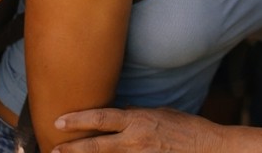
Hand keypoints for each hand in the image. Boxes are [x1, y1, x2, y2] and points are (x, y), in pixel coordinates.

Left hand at [50, 107, 217, 152]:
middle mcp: (135, 140)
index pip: (101, 118)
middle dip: (72, 148)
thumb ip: (136, 114)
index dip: (78, 120)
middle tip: (54, 150)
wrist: (207, 147)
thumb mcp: (159, 113)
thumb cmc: (185, 127)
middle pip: (96, 145)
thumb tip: (119, 113)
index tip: (58, 122)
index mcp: (137, 120)